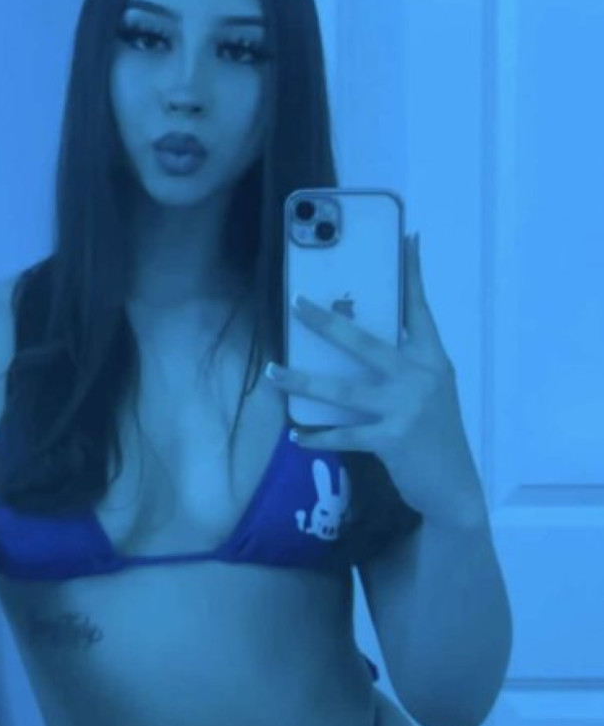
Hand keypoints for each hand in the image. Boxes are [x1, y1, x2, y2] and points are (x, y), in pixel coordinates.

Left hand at [263, 233, 485, 524]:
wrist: (453, 487)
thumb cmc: (435, 435)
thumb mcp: (431, 392)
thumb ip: (406, 366)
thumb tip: (368, 343)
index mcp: (431, 360)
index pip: (420, 309)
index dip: (412, 274)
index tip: (408, 238)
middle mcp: (420, 377)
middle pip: (365, 342)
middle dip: (327, 322)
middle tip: (296, 304)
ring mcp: (406, 408)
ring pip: (342, 390)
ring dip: (302, 381)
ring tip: (272, 372)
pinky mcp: (392, 439)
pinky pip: (344, 434)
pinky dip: (318, 437)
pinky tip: (296, 436)